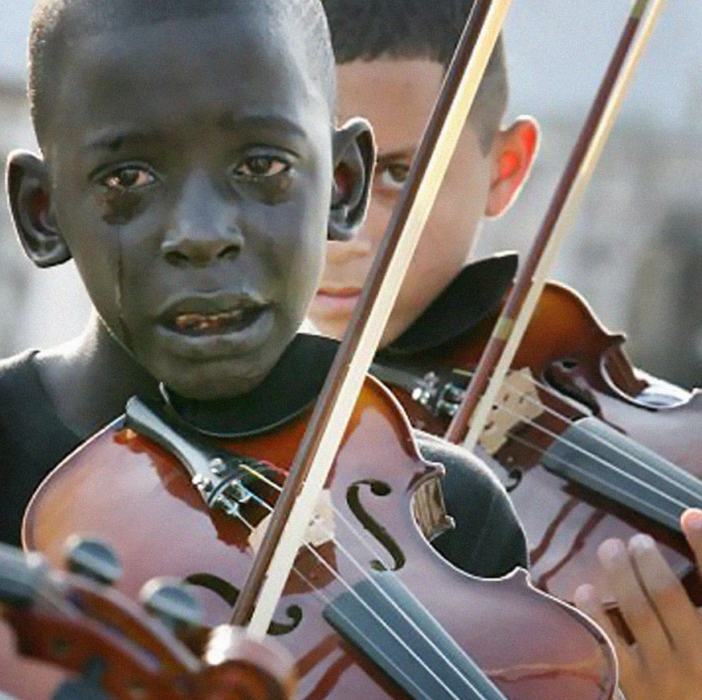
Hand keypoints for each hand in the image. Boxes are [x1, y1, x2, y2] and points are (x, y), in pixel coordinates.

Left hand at [574, 509, 701, 699]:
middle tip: (637, 540)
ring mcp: (665, 676)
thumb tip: (691, 521)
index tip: (688, 516)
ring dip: (620, 574)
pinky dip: (594, 612)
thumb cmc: (699, 675)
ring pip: (637, 613)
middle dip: (648, 560)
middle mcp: (699, 658)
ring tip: (610, 549)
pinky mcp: (634, 690)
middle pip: (667, 595)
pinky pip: (609, 643)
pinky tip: (586, 589)